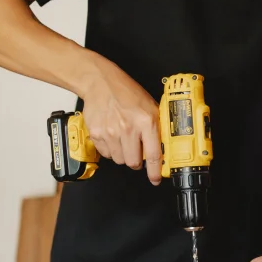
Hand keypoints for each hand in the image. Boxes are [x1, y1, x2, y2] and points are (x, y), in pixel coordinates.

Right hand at [80, 59, 163, 183]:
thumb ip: (157, 127)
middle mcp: (129, 128)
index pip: (154, 155)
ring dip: (123, 154)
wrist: (101, 82)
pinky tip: (112, 136)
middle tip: (136, 151)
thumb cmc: (127, 92)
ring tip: (123, 139)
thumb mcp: (151, 106)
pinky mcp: (97, 134)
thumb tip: (164, 148)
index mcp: (147, 121)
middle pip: (134, 162)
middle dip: (137, 161)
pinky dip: (110, 149)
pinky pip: (106, 154)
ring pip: (119, 160)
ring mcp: (111, 132)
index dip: (155, 172)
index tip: (156, 179)